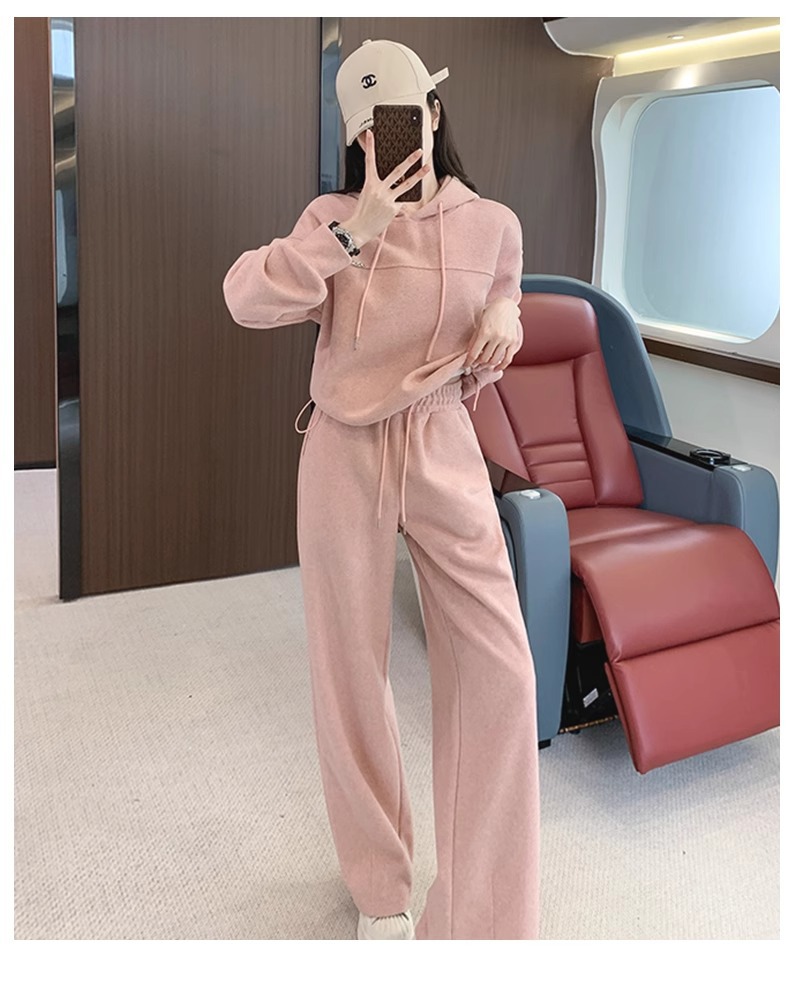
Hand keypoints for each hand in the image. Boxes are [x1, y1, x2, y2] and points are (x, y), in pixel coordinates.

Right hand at [343, 129, 429, 246]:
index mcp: (369, 184)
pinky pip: (402, 202)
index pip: (369, 161)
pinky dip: (400, 203)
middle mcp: (379, 189)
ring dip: (419, 175)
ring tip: (427, 167)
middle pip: (398, 171)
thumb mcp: (366, 195)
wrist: (360, 228)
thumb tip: (393, 182)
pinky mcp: (393, 208)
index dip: (370, 147)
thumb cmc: (363, 212)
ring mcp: (387, 198)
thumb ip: (378, 186)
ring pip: (407, 184)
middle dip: (410, 160)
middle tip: (419, 151)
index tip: (371, 134)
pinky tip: (392, 208)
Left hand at [463, 298, 521, 371]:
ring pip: (495, 360)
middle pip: (484, 358)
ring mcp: (506, 340)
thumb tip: (469, 356)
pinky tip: (495, 368)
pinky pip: (507, 359)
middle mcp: (496, 337)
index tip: (466, 366)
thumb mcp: (478, 325)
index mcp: (485, 332)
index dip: (468, 362)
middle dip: (478, 363)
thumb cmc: (489, 314)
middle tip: (475, 364)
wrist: (506, 306)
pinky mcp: (514, 342)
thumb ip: (473, 341)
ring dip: (487, 365)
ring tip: (483, 364)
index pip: (474, 354)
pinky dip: (501, 366)